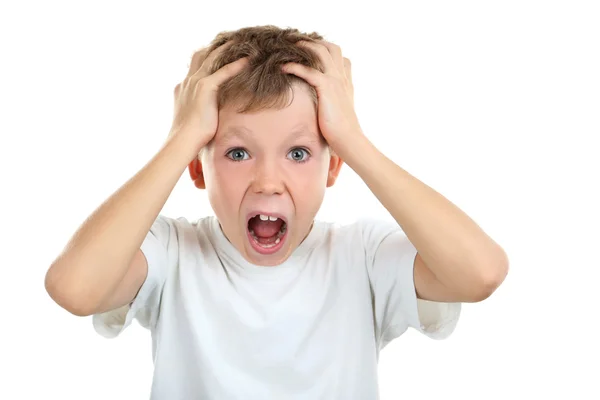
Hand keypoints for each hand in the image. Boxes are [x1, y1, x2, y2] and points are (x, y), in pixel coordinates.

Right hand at [168, 42, 247, 157]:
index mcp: (183, 87)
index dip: (207, 57)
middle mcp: (188, 81)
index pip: (195, 65)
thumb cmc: (190, 135)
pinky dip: (236, 65)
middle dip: (216, 47)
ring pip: (212, 58)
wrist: (182, 140)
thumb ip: (201, 108)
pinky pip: (223, 72)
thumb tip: (212, 113)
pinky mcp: (205, 87)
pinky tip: (248, 60)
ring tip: (242, 43)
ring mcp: (195, 82)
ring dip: (227, 49)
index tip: (220, 52)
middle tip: (232, 41)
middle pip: (201, 55)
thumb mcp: (194, 117)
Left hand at [281, 40, 362, 149]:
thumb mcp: (337, 113)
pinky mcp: (327, 88)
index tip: (308, 50)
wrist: (349, 140)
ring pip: (320, 51)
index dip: (324, 49)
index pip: (339, 56)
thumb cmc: (342, 132)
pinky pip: (308, 71)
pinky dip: (294, 66)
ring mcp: (335, 81)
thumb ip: (331, 103)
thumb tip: (320, 107)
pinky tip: (283, 67)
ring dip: (302, 46)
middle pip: (331, 47)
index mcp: (345, 82)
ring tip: (287, 47)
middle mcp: (341, 78)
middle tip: (295, 43)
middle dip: (313, 41)